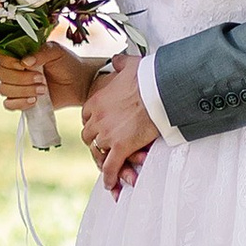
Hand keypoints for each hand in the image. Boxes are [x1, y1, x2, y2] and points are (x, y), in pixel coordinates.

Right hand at [0, 42, 95, 113]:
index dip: (8, 61)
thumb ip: (40, 52)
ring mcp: (16, 86)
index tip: (24, 64)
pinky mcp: (21, 101)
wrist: (78, 83)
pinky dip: (20, 103)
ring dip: (23, 91)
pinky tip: (35, 101)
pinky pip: (8, 104)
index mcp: (19, 54)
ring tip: (43, 90)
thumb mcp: (56, 51)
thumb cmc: (66, 63)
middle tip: (41, 78)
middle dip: (20, 78)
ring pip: (3, 89)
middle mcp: (14, 70)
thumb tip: (25, 61)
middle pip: (0, 74)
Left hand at [79, 59, 160, 194]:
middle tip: (105, 149)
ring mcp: (107, 134)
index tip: (99, 128)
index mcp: (96, 101)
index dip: (93, 124)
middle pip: (89, 136)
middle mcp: (97, 119)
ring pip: (98, 152)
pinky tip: (111, 186)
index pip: (86, 117)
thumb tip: (117, 59)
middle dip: (96, 143)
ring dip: (104, 160)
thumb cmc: (148, 76)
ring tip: (110, 168)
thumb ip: (121, 63)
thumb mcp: (130, 65)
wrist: (160, 90)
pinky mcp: (120, 146)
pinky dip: (110, 178)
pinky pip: (110, 167)